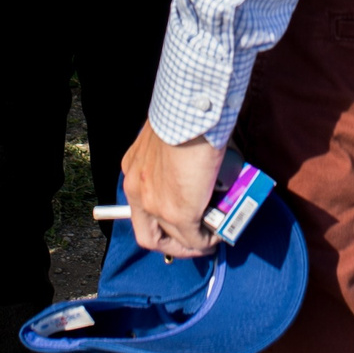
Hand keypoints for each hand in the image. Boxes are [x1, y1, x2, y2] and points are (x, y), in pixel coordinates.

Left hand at [120, 121, 225, 258]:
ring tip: (211, 236)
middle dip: (172, 243)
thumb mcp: (170, 138)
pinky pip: (195, 239)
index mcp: (134, 169)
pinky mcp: (179, 213)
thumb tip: (198, 167)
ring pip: (173, 241)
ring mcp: (156, 205)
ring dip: (194, 243)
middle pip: (149, 235)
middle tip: (193, 238)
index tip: (177, 221)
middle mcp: (138, 190)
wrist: (190, 109)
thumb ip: (175, 158)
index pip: (140, 207)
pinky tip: (219, 235)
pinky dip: (208, 241)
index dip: (159, 220)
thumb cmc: (185, 113)